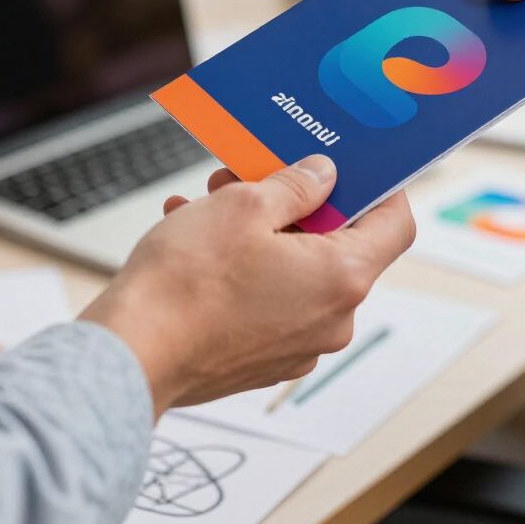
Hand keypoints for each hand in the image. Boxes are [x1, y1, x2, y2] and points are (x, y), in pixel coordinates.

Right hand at [80, 155, 414, 417]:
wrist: (129, 356)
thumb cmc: (186, 284)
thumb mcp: (245, 206)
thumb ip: (297, 184)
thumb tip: (324, 175)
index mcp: (343, 279)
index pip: (395, 224)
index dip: (381, 187)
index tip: (357, 166)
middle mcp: (332, 320)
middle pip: (337, 244)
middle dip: (296, 202)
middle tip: (255, 177)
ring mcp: (299, 345)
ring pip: (296, 268)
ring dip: (262, 230)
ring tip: (211, 202)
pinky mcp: (264, 358)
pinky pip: (270, 298)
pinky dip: (245, 267)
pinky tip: (198, 237)